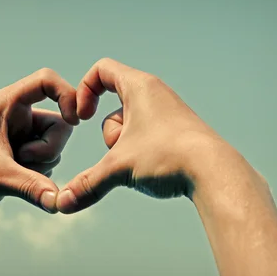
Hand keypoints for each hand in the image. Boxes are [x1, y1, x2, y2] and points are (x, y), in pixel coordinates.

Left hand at [0, 68, 78, 223]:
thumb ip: (33, 187)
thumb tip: (61, 202)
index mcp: (6, 104)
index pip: (46, 80)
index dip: (67, 95)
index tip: (75, 120)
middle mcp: (15, 116)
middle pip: (59, 123)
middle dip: (49, 149)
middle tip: (22, 161)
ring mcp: (20, 136)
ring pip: (55, 147)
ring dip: (42, 165)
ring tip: (11, 173)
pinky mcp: (20, 156)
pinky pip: (47, 162)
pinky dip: (38, 175)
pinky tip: (14, 182)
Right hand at [56, 58, 263, 212]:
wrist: (215, 171)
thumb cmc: (168, 156)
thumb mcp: (119, 168)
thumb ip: (87, 184)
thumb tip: (61, 205)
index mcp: (139, 87)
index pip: (102, 70)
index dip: (83, 91)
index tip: (82, 118)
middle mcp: (156, 93)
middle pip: (114, 106)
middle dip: (111, 134)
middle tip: (123, 150)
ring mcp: (169, 112)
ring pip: (131, 124)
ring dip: (127, 146)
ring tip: (145, 161)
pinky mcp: (178, 131)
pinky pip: (147, 135)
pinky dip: (143, 151)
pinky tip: (156, 167)